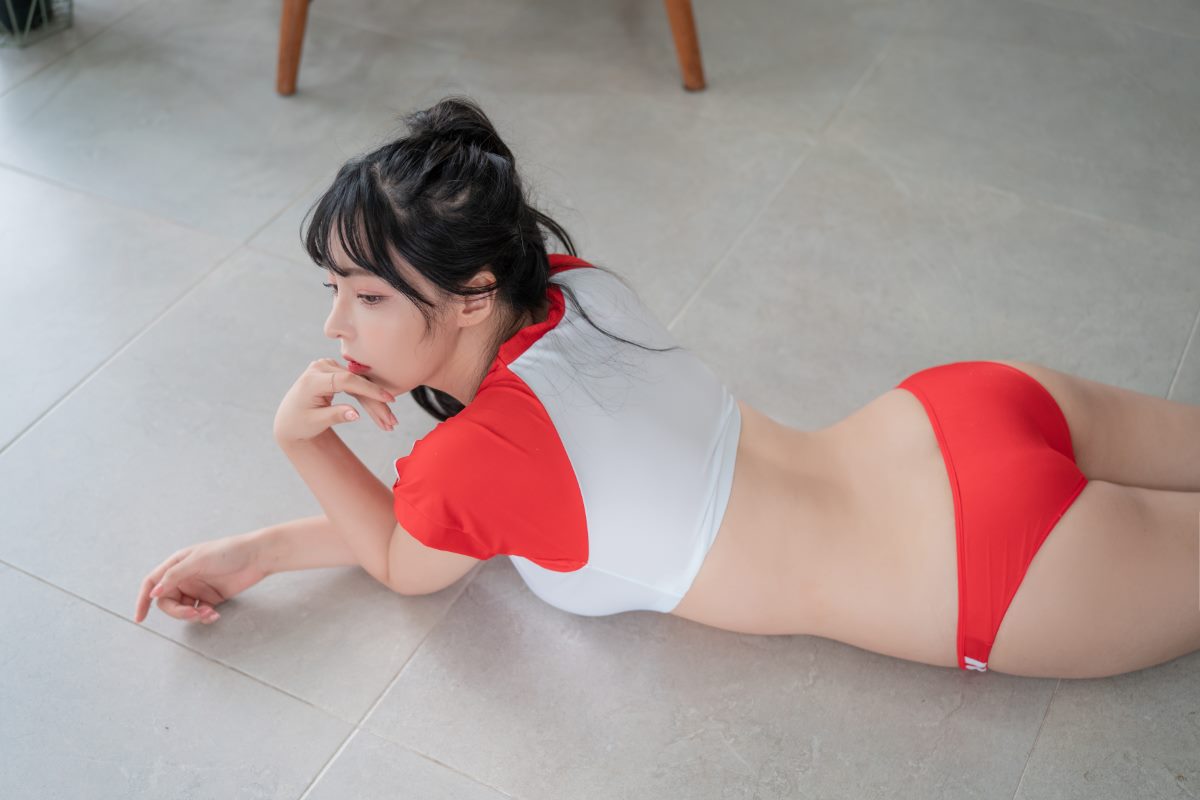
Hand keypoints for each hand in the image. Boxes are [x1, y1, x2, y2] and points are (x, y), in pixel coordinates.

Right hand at [133, 533, 267, 624]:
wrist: (258, 556)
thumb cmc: (228, 551)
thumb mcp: (198, 560)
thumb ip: (174, 576)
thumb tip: (154, 592)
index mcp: (177, 564)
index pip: (152, 582)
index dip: (143, 599)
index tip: (140, 617)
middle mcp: (184, 576)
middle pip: (168, 601)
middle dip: (177, 611)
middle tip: (193, 613)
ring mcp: (198, 588)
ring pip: (183, 609)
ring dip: (192, 616)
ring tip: (208, 613)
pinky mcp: (211, 597)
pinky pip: (199, 612)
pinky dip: (204, 617)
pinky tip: (214, 615)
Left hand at [273, 358, 397, 443]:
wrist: (289, 420)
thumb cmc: (298, 423)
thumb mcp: (315, 423)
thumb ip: (335, 416)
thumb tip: (356, 414)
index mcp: (312, 380)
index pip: (346, 380)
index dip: (369, 390)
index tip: (388, 400)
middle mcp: (321, 369)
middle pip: (356, 384)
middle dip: (376, 403)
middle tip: (392, 422)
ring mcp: (328, 368)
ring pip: (360, 385)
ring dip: (376, 404)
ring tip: (389, 422)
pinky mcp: (335, 373)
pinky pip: (356, 385)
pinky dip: (368, 399)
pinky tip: (381, 413)